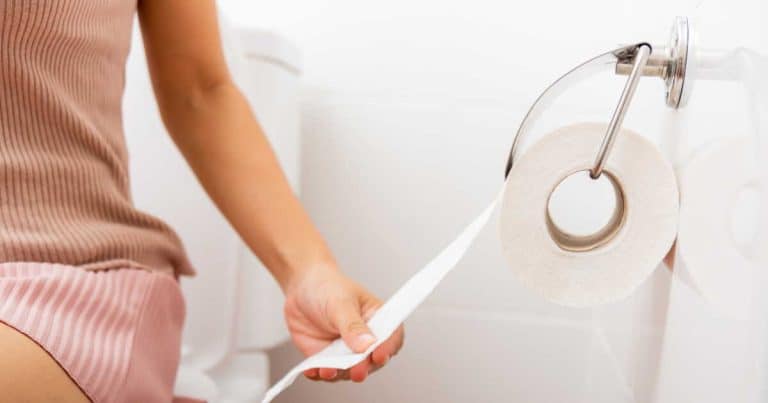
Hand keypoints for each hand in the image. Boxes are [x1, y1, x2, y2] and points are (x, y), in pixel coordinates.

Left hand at [283, 265, 404, 382]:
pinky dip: (320, 374)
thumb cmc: (326, 287)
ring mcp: (346, 351)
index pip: (391, 336)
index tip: (379, 355)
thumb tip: (367, 344)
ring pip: (349, 371)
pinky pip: (328, 372)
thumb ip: (352, 325)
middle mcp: (365, 339)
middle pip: (372, 360)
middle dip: (364, 367)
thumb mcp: (340, 303)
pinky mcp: (328, 358)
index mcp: (377, 319)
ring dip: (340, 374)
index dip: (388, 348)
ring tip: (327, 370)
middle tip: (356, 371)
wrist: (300, 288)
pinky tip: (313, 370)